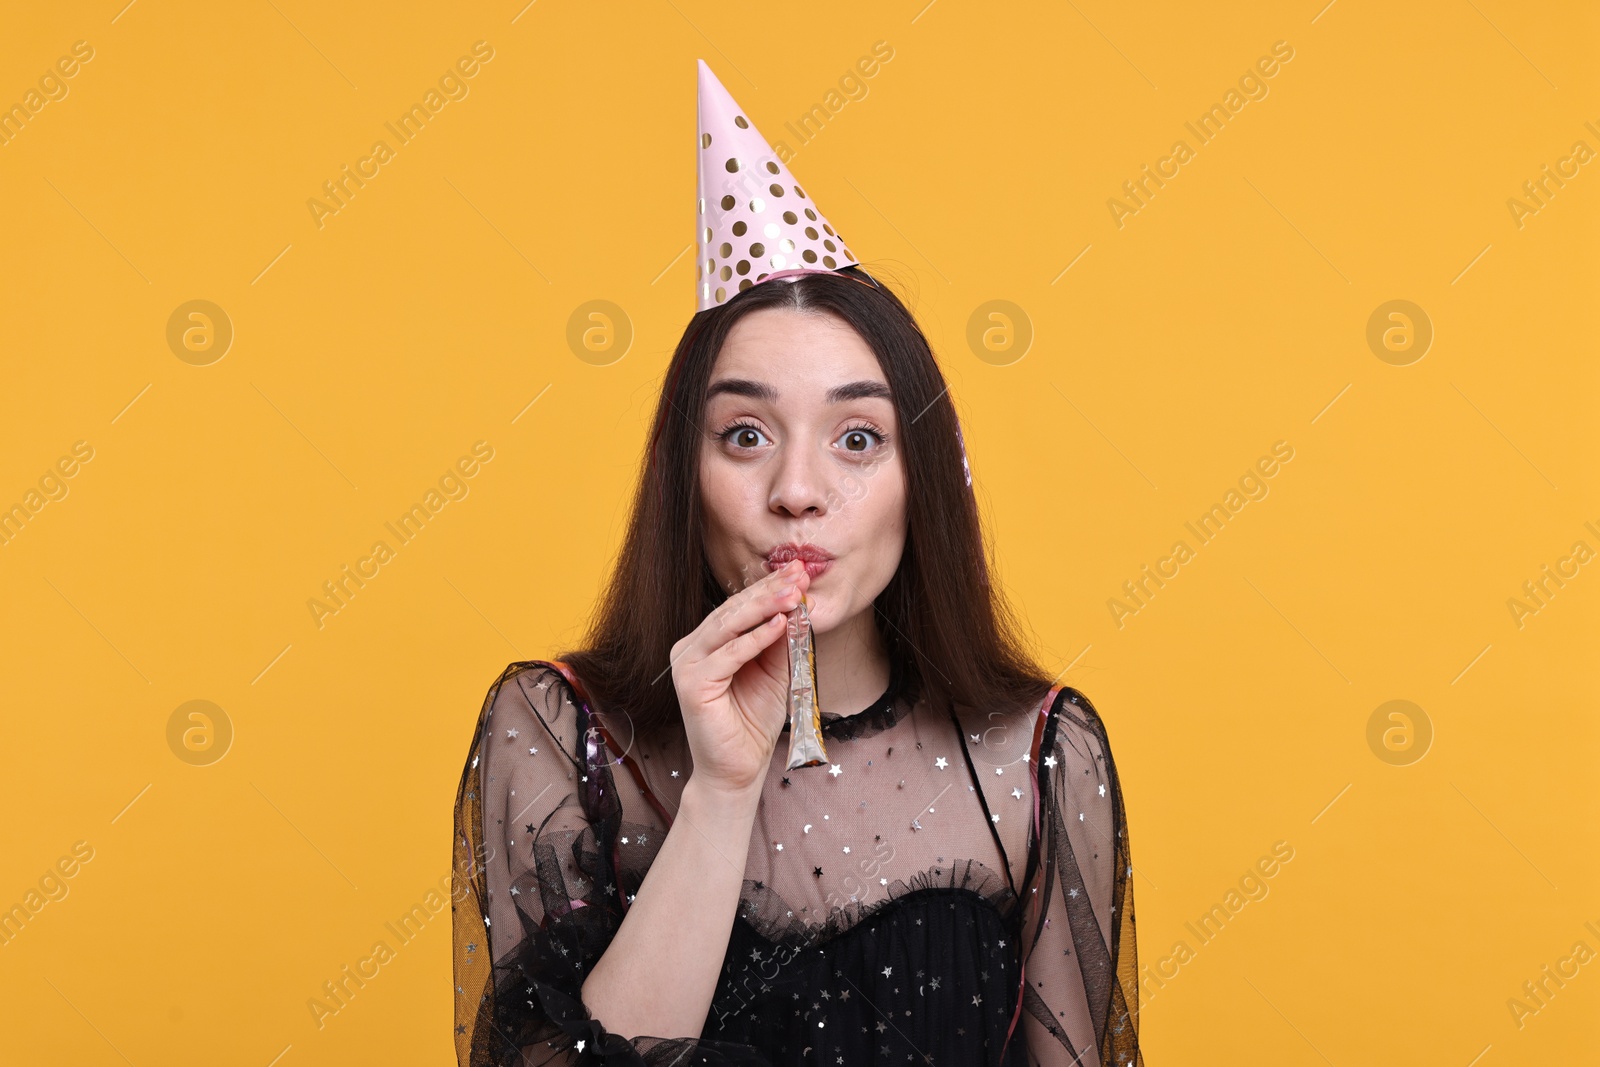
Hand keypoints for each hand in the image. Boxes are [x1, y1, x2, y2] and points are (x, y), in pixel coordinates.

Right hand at [670, 558, 811, 797]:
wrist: (739, 769)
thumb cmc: (754, 721)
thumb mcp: (775, 672)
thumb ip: (780, 640)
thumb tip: (797, 603)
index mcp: (706, 643)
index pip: (739, 607)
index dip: (769, 588)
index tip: (800, 571)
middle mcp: (690, 649)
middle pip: (733, 611)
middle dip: (769, 591)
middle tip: (799, 574)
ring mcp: (686, 665)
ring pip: (729, 627)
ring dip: (765, 607)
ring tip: (794, 593)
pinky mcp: (691, 685)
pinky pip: (728, 655)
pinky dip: (755, 639)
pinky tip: (779, 624)